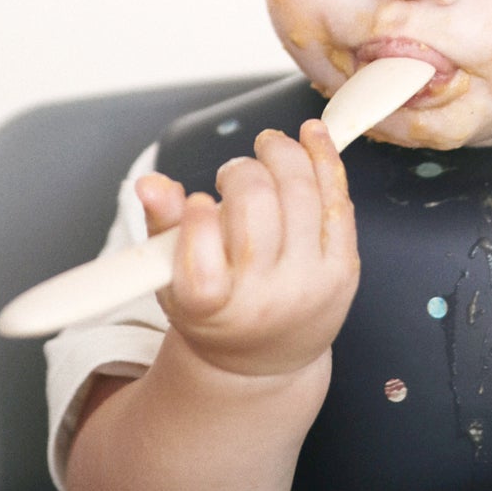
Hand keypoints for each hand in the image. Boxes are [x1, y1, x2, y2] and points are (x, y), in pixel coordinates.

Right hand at [134, 120, 359, 381]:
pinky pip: (338, 202)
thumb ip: (162, 227)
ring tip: (268, 147)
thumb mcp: (171, 280)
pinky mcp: (342, 270)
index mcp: (211, 310)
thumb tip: (149, 182)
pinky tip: (312, 135)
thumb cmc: (214, 309)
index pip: (202, 269)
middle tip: (231, 173)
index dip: (198, 224)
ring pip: (301, 196)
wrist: (267, 355)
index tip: (197, 199)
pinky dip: (324, 160)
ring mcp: (309, 285)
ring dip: (283, 155)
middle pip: (255, 211)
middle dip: (241, 173)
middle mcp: (264, 301)